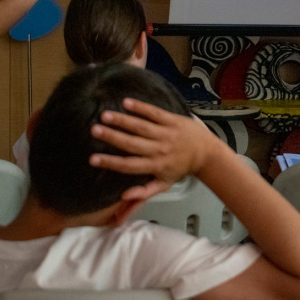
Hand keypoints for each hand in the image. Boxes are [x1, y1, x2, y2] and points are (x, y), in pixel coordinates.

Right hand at [89, 98, 219, 200]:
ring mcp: (166, 133)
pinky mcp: (172, 120)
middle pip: (131, 143)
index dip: (110, 162)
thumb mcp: (164, 184)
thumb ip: (144, 192)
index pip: (129, 165)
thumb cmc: (182, 168)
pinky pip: (154, 113)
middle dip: (112, 137)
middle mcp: (159, 149)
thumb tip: (123, 197)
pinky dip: (141, 107)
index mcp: (155, 166)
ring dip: (122, 120)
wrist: (207, 153)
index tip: (93, 159)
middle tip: (94, 130)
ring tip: (105, 115)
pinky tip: (126, 102)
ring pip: (141, 126)